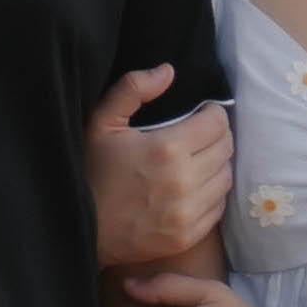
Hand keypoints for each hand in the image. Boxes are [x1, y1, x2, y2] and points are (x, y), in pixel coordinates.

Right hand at [85, 69, 235, 270]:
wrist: (80, 228)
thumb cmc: (91, 171)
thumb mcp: (101, 122)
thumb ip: (133, 88)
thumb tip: (168, 71)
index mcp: (167, 149)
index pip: (218, 123)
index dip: (212, 114)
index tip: (200, 115)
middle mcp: (184, 182)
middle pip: (226, 148)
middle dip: (216, 136)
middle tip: (199, 136)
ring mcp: (188, 213)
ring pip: (226, 177)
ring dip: (217, 164)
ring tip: (197, 160)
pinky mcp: (188, 236)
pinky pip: (218, 206)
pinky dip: (212, 193)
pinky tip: (193, 187)